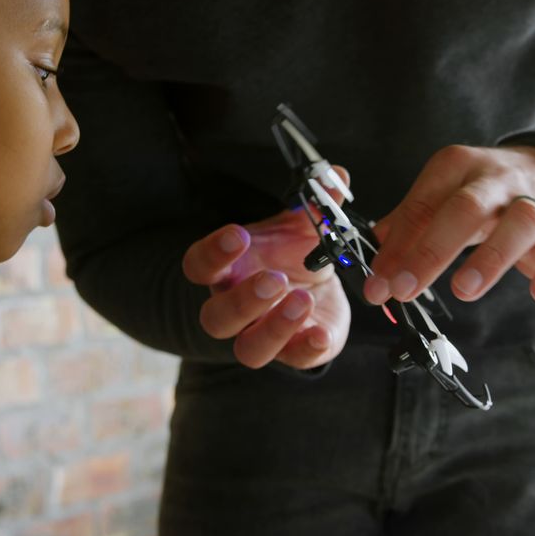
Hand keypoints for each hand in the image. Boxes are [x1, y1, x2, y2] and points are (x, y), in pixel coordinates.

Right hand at [182, 169, 351, 368]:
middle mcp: (235, 308)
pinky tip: (321, 333)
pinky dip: (307, 349)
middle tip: (275, 278)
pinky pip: (295, 360)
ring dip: (274, 327)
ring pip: (249, 349)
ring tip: (302, 299)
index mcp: (227, 271)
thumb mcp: (303, 225)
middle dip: (245, 300)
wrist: (318, 286)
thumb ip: (316, 203)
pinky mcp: (295, 351)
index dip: (212, 253)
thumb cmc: (293, 252)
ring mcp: (262, 334)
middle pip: (217, 318)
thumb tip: (335, 175)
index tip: (238, 235)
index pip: (199, 266)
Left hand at [363, 145, 534, 305]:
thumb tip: (374, 258)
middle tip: (404, 289)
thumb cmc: (483, 191)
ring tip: (463, 290)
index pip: (422, 205)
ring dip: (490, 258)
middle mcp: (496, 181)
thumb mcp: (442, 193)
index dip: (396, 247)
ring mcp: (534, 203)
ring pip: (519, 224)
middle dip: (431, 251)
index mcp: (457, 167)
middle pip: (466, 208)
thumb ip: (409, 222)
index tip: (378, 284)